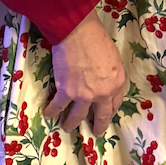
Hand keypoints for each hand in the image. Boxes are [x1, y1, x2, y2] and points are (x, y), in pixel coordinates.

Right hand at [45, 10, 125, 134]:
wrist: (79, 32)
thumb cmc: (98, 39)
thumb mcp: (114, 59)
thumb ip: (110, 75)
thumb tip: (104, 82)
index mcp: (117, 83)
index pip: (115, 103)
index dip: (109, 111)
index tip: (106, 116)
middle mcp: (102, 93)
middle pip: (101, 115)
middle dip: (97, 126)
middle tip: (95, 132)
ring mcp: (84, 95)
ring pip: (77, 116)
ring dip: (71, 123)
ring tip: (67, 127)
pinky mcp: (66, 92)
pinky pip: (58, 106)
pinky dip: (52, 111)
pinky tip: (48, 114)